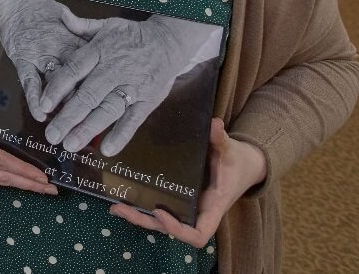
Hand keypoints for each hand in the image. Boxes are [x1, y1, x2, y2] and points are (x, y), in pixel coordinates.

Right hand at [0, 0, 98, 120]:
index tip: (115, 101)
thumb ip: (86, 36)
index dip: (104, 84)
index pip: (95, 66)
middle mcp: (61, 49)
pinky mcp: (23, 59)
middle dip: (87, 102)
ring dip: (63, 106)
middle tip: (96, 123)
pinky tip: (41, 114)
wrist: (14, 3)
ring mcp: (41, 55)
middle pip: (79, 78)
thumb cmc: (42, 12)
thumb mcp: (70, 20)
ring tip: (69, 126)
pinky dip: (35, 99)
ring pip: (57, 83)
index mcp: (75, 40)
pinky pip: (30, 82)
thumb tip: (107, 47)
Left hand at [40, 15, 211, 154]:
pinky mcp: (147, 100)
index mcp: (100, 51)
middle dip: (68, 117)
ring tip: (71, 145)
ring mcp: (132, 86)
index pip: (74, 70)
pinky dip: (121, 135)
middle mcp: (114, 70)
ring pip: (107, 110)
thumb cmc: (132, 35)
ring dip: (89, 129)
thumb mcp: (107, 24)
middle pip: (88, 96)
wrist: (170, 40)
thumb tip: (60, 17)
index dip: (58, 88)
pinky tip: (106, 149)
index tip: (43, 104)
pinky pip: (133, 119)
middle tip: (51, 135)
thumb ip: (82, 26)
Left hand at [109, 118, 267, 245]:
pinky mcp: (180, 200)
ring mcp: (188, 208)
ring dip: (139, 216)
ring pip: (161, 221)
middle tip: (120, 208)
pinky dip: (144, 207)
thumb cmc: (237, 162)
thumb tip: (214, 123)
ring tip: (115, 206)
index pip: (197, 234)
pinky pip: (161, 208)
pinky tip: (123, 198)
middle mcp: (198, 212)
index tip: (160, 211)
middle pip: (170, 229)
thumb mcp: (230, 150)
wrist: (243, 165)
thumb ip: (221, 139)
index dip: (177, 229)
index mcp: (212, 207)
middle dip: (145, 221)